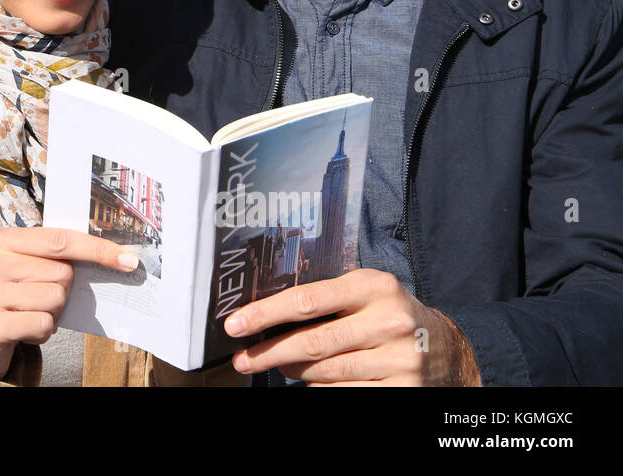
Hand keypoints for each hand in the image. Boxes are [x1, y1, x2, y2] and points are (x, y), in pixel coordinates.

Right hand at [0, 227, 139, 378]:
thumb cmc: (8, 295)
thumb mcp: (20, 266)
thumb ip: (50, 256)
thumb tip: (110, 257)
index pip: (60, 240)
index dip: (97, 249)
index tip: (126, 259)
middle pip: (61, 273)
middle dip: (61, 291)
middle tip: (37, 298)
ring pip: (55, 299)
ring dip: (52, 313)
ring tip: (29, 313)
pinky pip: (43, 324)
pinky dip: (43, 331)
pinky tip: (25, 329)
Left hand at [224, 268, 481, 385]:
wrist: (445, 346)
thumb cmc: (386, 313)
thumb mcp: (363, 292)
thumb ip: (323, 297)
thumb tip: (264, 316)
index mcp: (374, 286)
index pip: (307, 300)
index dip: (265, 314)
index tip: (234, 325)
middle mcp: (389, 322)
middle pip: (311, 343)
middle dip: (268, 352)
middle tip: (243, 359)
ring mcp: (398, 360)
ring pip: (323, 373)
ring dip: (291, 371)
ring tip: (277, 364)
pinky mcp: (402, 390)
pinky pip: (342, 392)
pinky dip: (320, 387)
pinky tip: (314, 379)